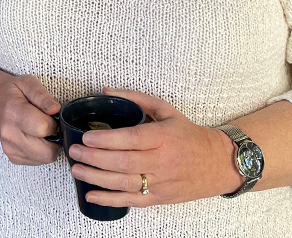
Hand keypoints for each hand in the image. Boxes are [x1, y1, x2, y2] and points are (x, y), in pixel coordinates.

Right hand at [0, 74, 61, 165]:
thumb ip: (42, 96)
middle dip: (55, 138)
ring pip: (45, 158)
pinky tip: (37, 138)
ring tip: (43, 131)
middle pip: (47, 150)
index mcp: (13, 113)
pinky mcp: (13, 158)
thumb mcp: (28, 84)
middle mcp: (9, 134)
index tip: (51, 116)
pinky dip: (43, 152)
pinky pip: (39, 161)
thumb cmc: (15, 93)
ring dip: (50, 146)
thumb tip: (55, 109)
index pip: (43, 128)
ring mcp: (10, 149)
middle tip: (50, 125)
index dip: (53, 123)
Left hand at [67, 87, 243, 206]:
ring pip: (124, 183)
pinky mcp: (160, 198)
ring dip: (97, 178)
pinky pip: (132, 201)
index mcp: (163, 137)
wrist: (217, 163)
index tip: (87, 136)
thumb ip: (136, 99)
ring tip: (76, 169)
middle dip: (95, 158)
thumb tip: (106, 91)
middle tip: (74, 151)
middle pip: (124, 162)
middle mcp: (162, 161)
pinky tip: (91, 194)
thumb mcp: (166, 110)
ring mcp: (161, 182)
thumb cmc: (188, 134)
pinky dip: (110, 200)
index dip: (107, 139)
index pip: (132, 139)